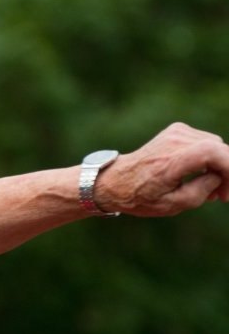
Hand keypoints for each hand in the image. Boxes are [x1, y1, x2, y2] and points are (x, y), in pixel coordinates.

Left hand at [101, 122, 228, 216]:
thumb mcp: (174, 204)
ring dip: (219, 167)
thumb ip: (203, 190)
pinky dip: (209, 159)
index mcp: (170, 161)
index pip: (213, 152)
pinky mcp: (177, 130)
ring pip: (216, 146)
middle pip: (220, 150)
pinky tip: (202, 176)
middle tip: (222, 196)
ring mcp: (176, 131)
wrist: (116, 180)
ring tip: (211, 190)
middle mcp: (174, 141)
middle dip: (227, 173)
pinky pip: (206, 143)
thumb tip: (220, 175)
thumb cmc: (141, 196)